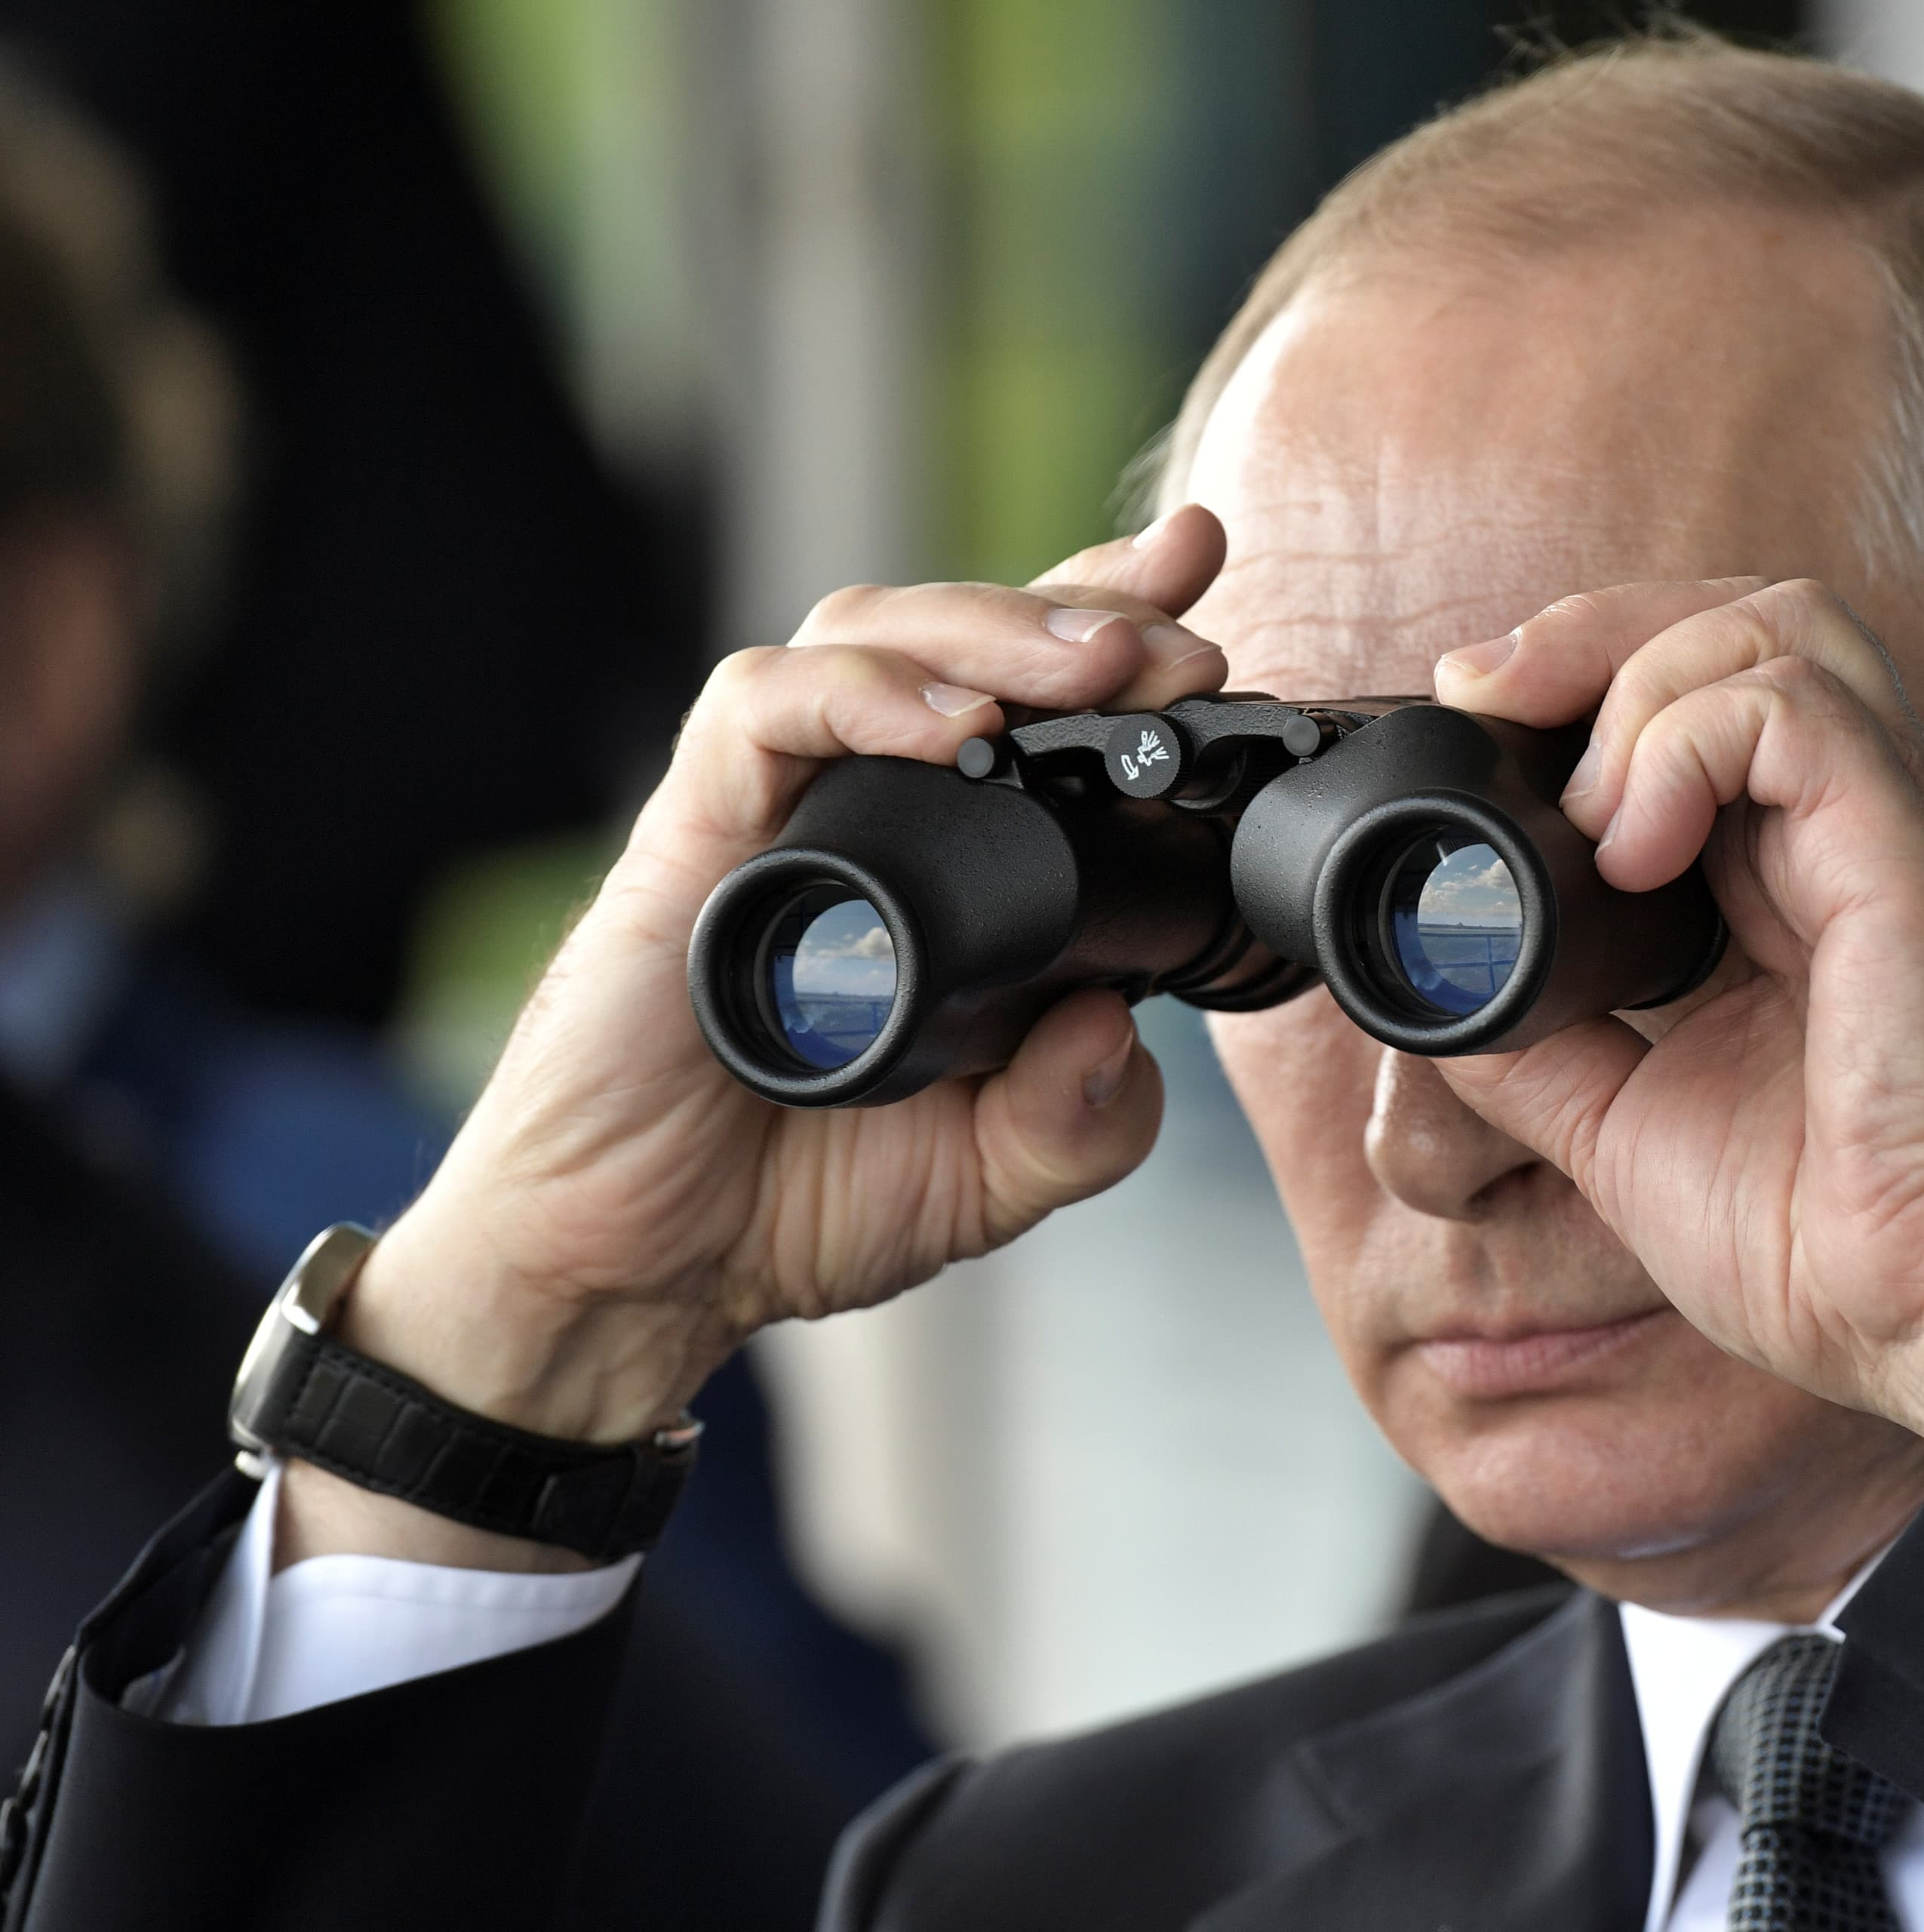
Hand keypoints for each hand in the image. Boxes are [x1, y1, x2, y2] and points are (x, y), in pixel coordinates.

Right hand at [288, 510, 1238, 1566]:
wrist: (639, 1275)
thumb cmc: (791, 1203)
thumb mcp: (990, 1180)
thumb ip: (1079, 1121)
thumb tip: (1123, 1027)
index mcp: (946, 863)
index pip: (1034, 708)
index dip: (1120, 645)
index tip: (1214, 629)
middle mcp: (862, 811)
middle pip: (965, 637)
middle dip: (1084, 605)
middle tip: (1187, 619)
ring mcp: (775, 814)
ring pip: (868, 633)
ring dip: (995, 629)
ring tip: (1101, 658)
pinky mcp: (691, 838)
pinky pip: (758, 714)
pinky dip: (857, 697)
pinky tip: (951, 725)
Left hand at [1430, 579, 1923, 1455]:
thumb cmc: (1818, 1241)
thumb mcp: (1620, 1124)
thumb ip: (1536, 1038)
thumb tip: (1437, 977)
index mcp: (1792, 883)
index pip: (1705, 697)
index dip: (1585, 678)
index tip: (1475, 717)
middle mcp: (1850, 834)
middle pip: (1742, 620)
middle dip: (1596, 627)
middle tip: (1482, 691)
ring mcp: (1887, 831)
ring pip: (1777, 628)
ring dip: (1640, 676)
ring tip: (1580, 809)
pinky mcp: (1907, 851)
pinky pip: (1794, 703)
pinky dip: (1683, 741)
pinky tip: (1627, 850)